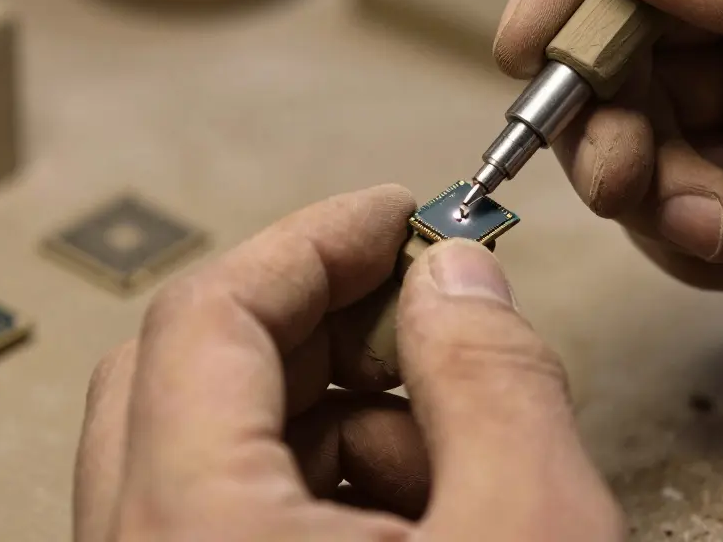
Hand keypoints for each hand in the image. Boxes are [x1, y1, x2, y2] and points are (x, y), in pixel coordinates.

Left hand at [72, 185, 622, 540]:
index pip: (206, 315)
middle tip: (421, 306)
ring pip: (214, 448)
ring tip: (457, 445)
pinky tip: (428, 512)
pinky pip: (233, 517)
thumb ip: (495, 380)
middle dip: (326, 321)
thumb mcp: (530, 532)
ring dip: (342, 413)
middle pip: (191, 370)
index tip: (394, 213)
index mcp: (191, 532)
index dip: (314, 240)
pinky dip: (328, 486)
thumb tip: (458, 277)